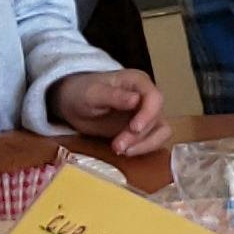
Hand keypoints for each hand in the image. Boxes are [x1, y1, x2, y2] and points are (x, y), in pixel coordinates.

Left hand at [47, 70, 172, 155]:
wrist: (73, 104)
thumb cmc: (82, 92)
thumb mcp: (93, 93)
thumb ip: (113, 96)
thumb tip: (136, 100)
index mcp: (138, 82)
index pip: (154, 98)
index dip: (148, 115)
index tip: (134, 129)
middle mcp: (147, 97)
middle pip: (156, 118)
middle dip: (138, 136)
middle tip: (117, 146)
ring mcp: (147, 114)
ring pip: (160, 132)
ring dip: (144, 144)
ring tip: (121, 150)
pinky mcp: (143, 129)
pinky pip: (153, 141)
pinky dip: (143, 148)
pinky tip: (125, 151)